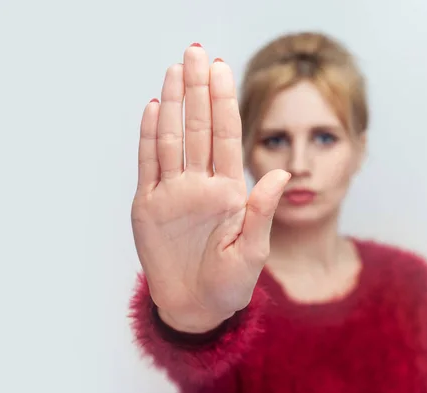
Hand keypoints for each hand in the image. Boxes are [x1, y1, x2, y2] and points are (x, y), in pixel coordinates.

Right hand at [131, 45, 289, 332]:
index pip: (226, 137)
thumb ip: (261, 212)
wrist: (196, 307)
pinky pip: (149, 164)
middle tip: (195, 52)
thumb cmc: (230, 284)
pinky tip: (155, 109)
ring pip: (173, 138)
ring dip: (174, 104)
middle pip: (199, 128)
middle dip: (198, 90)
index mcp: (228, 191)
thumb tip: (278, 173)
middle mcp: (200, 184)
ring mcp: (173, 192)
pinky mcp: (149, 206)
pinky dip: (150, 136)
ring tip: (175, 70)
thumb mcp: (252, 251)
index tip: (221, 69)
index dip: (224, 103)